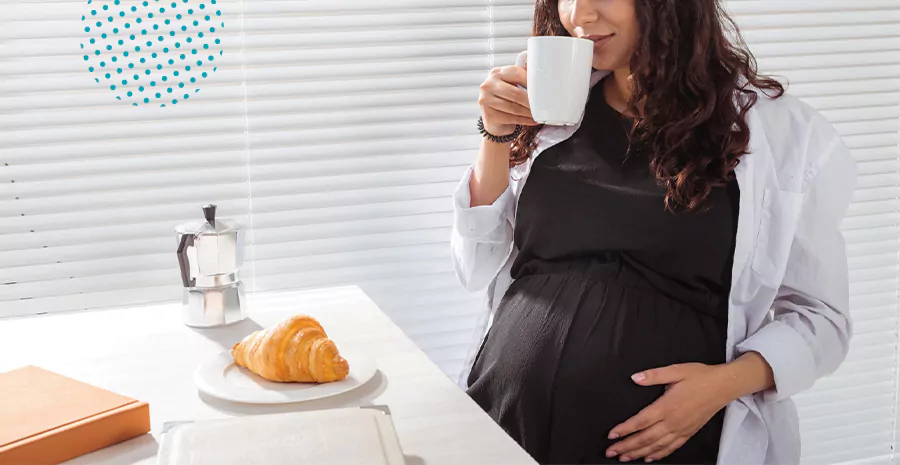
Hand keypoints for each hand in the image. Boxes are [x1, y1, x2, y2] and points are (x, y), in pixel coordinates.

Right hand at [478, 63, 537, 136]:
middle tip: (542, 105)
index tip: (543, 90)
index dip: (532, 83)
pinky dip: (524, 120)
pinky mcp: (489, 115)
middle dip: (531, 102)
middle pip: (516, 93)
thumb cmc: (504, 98)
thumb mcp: (512, 84)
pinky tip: (532, 120)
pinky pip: (511, 118)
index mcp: (497, 73)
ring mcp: (486, 100)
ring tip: (538, 114)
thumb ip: (523, 77)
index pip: (517, 74)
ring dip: (529, 113)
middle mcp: (489, 85)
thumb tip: (540, 75)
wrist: (493, 117)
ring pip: (514, 108)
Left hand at [605, 363, 734, 462]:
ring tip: (624, 458)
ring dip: (639, 453)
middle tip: (610, 452)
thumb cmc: (700, 376)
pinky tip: (649, 458)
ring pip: (656, 446)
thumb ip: (653, 375)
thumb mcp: (675, 370)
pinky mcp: (689, 433)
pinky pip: (671, 448)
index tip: (611, 436)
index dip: (624, 430)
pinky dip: (659, 455)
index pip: (640, 422)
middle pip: (645, 438)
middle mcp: (673, 422)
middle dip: (626, 446)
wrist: (723, 386)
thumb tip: (635, 378)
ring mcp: (681, 429)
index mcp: (666, 406)